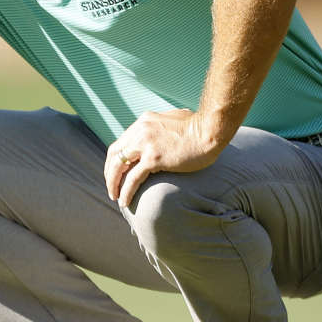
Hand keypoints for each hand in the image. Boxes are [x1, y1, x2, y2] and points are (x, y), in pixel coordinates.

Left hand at [103, 109, 225, 208]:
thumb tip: (165, 129)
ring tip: (115, 196)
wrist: (211, 129)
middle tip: (112, 186)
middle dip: (109, 172)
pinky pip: (133, 178)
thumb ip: (163, 126)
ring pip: (118, 167)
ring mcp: (145, 144)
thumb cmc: (200, 127)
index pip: (122, 142)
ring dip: (113, 183)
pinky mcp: (153, 158)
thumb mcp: (175, 119)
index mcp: (144, 122)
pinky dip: (126, 191)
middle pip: (114, 154)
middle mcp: (140, 131)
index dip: (116, 159)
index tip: (117, 172)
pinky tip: (124, 201)